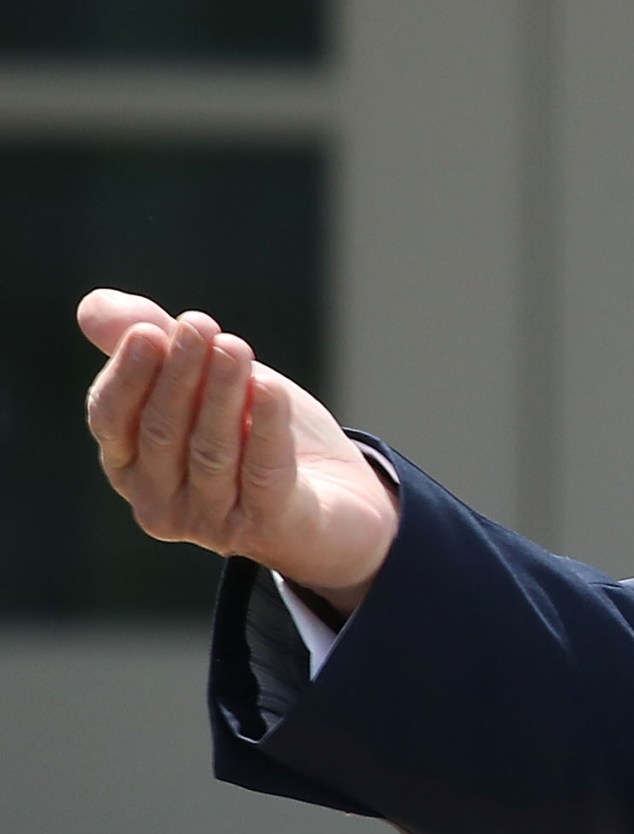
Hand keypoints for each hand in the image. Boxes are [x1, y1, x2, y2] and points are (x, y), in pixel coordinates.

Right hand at [78, 289, 398, 616]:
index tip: (150, 330)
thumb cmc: (257, 436)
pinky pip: (263, 473)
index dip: (129, 375)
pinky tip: (269, 387)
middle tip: (200, 324)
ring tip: (234, 345)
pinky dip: (266, 427)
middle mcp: (159, 500)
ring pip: (211, 451)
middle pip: (162, 432)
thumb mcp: (207, 383)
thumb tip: (94, 306)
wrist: (339, 501)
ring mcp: (211, 522)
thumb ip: (154, 347)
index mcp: (131, 465)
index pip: (112, 420)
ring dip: (222, 394)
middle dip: (180, 374)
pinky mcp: (267, 527)